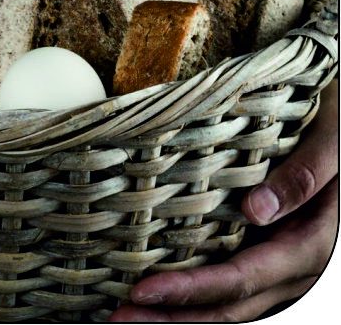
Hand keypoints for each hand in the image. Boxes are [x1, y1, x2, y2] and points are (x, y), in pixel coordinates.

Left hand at [110, 80, 337, 321]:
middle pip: (229, 305)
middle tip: (117, 319)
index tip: (143, 291)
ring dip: (179, 315)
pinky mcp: (268, 254)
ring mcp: (281, 266)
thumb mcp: (332, 146)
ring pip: (230, 304)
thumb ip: (301, 178)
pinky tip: (161, 295)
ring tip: (127, 315)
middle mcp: (295, 268)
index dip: (190, 290)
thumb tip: (254, 210)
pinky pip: (233, 286)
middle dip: (171, 317)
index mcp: (309, 244)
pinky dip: (196, 297)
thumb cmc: (339, 129)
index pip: (241, 278)